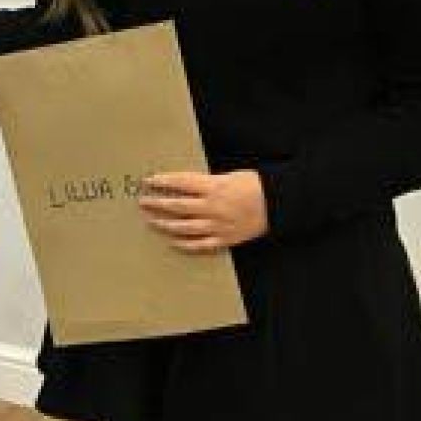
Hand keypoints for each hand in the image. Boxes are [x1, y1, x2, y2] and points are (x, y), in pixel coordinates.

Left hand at [138, 169, 268, 252]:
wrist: (278, 205)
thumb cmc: (256, 185)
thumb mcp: (231, 176)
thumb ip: (209, 182)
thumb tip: (187, 186)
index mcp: (214, 187)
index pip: (181, 183)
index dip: (163, 182)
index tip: (148, 181)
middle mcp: (212, 207)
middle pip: (177, 206)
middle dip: (157, 203)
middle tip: (143, 202)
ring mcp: (216, 225)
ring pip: (184, 227)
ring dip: (165, 224)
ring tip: (152, 221)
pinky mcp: (224, 239)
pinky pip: (200, 245)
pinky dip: (185, 244)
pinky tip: (172, 242)